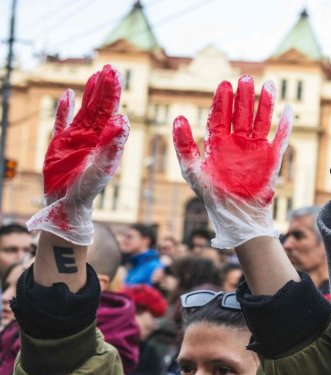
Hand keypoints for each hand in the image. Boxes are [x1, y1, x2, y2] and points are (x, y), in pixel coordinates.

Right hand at [27, 65, 128, 244]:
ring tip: (97, 75)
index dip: (113, 95)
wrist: (67, 203)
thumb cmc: (88, 189)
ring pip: (84, 110)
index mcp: (105, 140)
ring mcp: (76, 138)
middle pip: (100, 107)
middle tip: (111, 67)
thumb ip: (112, 145)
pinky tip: (68, 94)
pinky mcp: (60, 143)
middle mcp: (93, 136)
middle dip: (106, 88)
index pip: (111, 112)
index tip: (117, 77)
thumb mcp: (102, 167)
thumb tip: (123, 120)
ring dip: (90, 93)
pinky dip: (64, 108)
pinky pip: (62, 122)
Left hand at [173, 76, 291, 248]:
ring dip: (265, 103)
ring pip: (261, 120)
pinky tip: (288, 109)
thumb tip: (178, 117)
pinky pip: (280, 138)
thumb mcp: (192, 169)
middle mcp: (237, 142)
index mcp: (218, 142)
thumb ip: (183, 144)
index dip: (223, 101)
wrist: (235, 214)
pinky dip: (285, 125)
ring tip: (266, 85)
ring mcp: (255, 148)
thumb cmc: (212, 194)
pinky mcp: (271, 158)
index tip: (224, 85)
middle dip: (244, 96)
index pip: (221, 115)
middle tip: (246, 78)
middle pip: (242, 113)